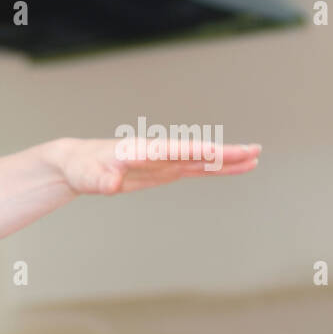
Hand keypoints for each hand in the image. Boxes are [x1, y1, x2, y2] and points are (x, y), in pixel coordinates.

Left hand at [53, 138, 260, 195]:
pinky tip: (233, 169)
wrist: (78, 162)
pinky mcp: (163, 170)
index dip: (200, 151)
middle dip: (224, 152)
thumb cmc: (81, 167)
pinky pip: (194, 169)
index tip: (223, 152)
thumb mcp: (87, 176)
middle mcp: (157, 151)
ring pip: (200, 160)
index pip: (176, 150)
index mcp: (142, 149)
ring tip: (255, 158)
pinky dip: (213, 170)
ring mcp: (163, 160)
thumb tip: (111, 184)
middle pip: (196, 152)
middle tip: (254, 151)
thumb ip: (101, 179)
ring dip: (226, 160)